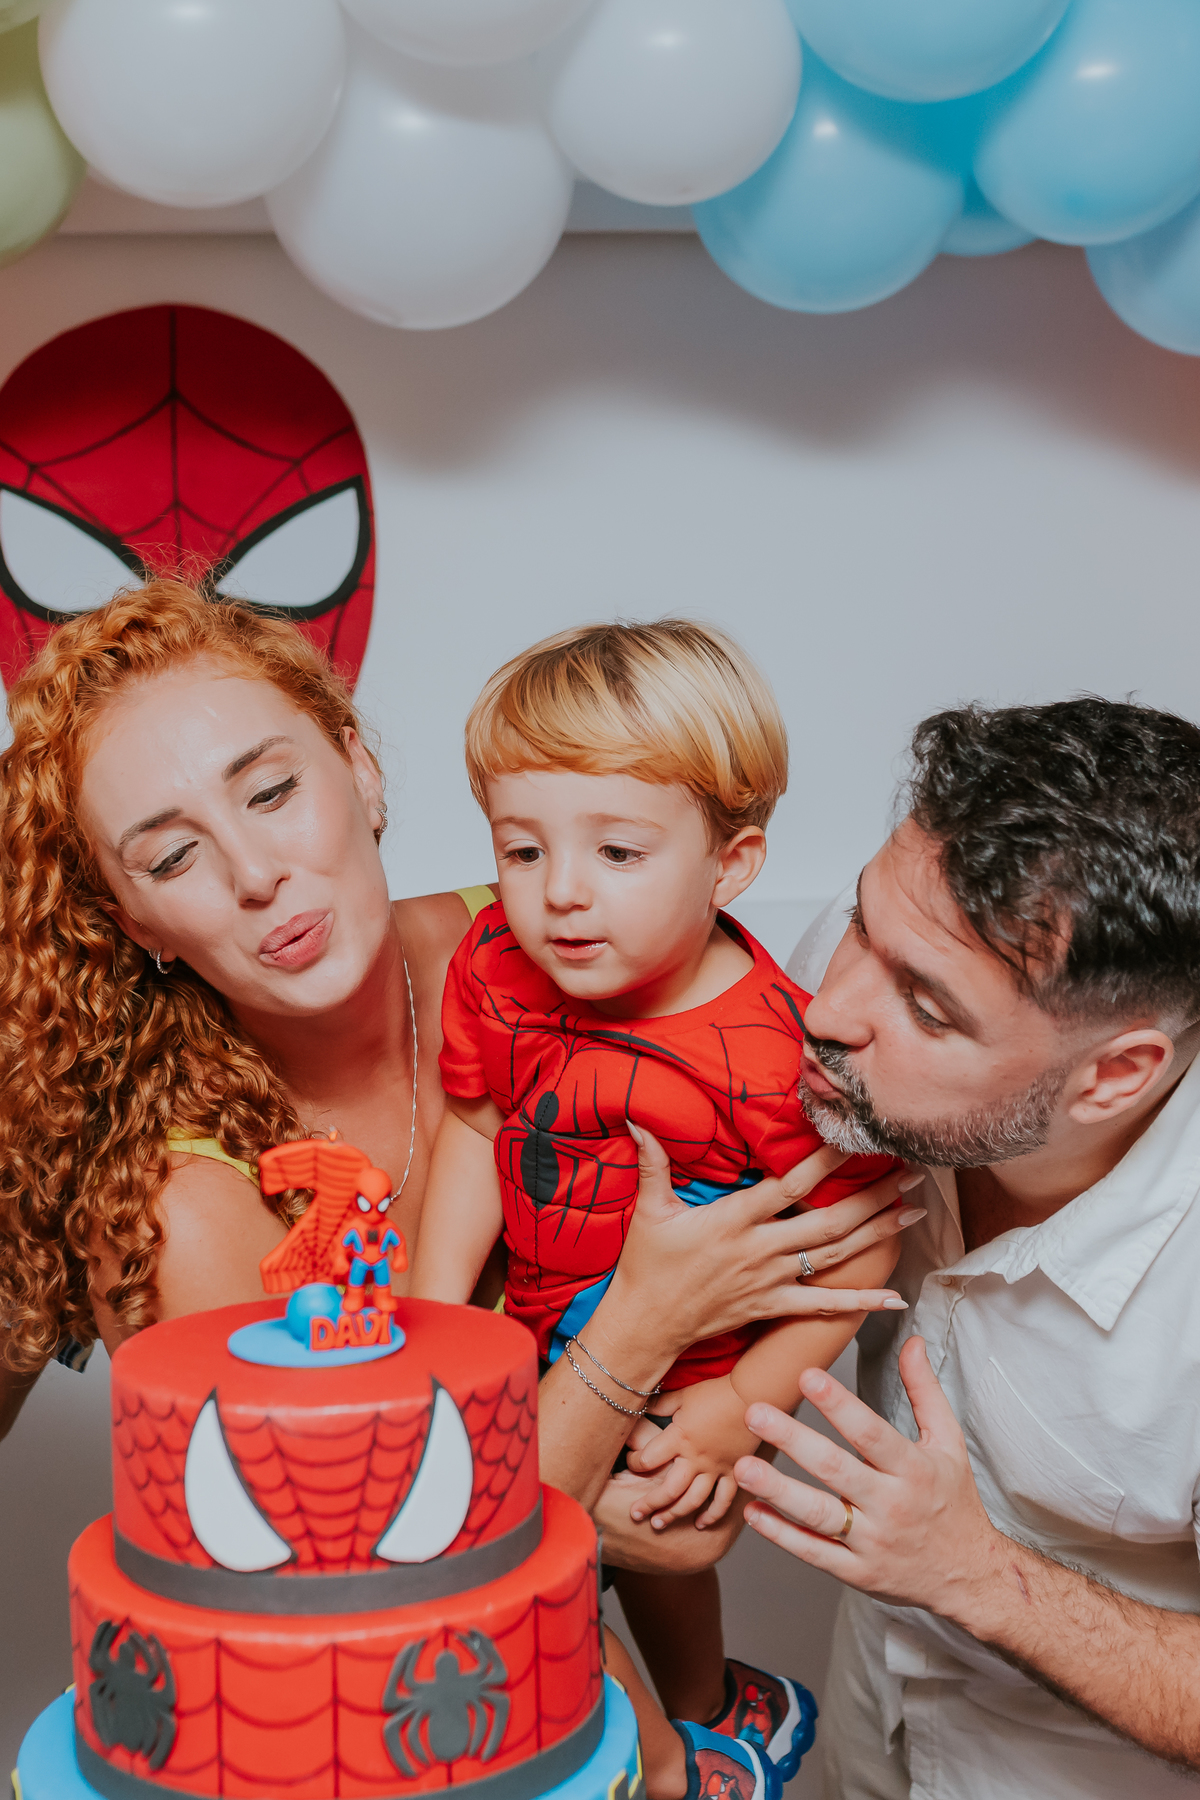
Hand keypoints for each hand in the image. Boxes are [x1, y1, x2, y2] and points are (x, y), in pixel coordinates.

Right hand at [603, 1124, 917, 1363]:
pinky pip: (823, 1305)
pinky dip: (861, 1302)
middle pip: (828, 1221)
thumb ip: (652, 1163)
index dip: (824, 1164)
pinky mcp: (772, 1306)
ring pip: (835, 1257)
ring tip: (914, 1213)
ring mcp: (770, 1280)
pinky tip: (895, 1298)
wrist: (646, 1324)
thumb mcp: (650, 1210)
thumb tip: (638, 1119)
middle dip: (873, 1196)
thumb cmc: (647, 1265)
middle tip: (910, 1174)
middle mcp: (760, 1250)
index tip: (855, 1142)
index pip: (789, 1186)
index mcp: (734, 1220)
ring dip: (877, 1235)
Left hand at [625, 1377, 758, 1529]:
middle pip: (669, 1490)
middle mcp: (696, 1458)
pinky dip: (712, 1515)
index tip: (630, 1462)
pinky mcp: (734, 1472)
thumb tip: (640, 1407)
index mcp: (680, 1438)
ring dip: (674, 1515)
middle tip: (635, 1514)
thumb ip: (660, 1405)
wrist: (752, 1394)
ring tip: (658, 1524)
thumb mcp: (682, 1396)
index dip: (635, 1463)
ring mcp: (716, 1468)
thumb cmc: (716, 1393)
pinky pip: (723, 1500)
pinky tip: (700, 1524)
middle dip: (649, 1504)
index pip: (648, 1459)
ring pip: (693, 1500)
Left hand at [733, 1337, 1001, 1621]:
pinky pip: (814, 1553)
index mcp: (914, 1469)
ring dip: (777, 1491)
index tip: (807, 1376)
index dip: (840, 1405)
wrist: (970, 1575)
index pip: (872, 1433)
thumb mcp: (949, 1443)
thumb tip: (913, 1342)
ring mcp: (873, 1542)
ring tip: (741, 1466)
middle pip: (836, 1469)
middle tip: (754, 1413)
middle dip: (793, 1440)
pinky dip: (782, 1534)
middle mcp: (892, 1505)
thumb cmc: (953, 1501)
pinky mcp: (857, 1572)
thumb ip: (926, 1391)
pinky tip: (753, 1511)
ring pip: (819, 1515)